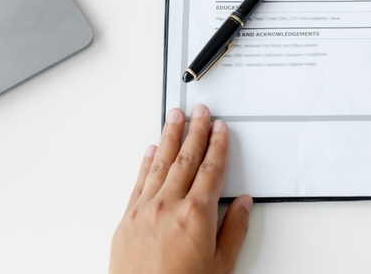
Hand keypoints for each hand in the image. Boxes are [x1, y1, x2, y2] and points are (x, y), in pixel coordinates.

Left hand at [110, 105, 251, 273]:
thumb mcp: (221, 266)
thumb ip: (234, 231)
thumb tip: (243, 205)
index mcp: (196, 215)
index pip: (211, 169)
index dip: (218, 146)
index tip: (222, 129)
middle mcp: (168, 206)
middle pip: (186, 158)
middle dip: (195, 131)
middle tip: (200, 111)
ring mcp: (144, 210)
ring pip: (160, 163)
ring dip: (170, 136)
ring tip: (175, 117)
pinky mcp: (127, 219)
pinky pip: (139, 181)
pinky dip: (146, 162)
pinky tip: (151, 150)